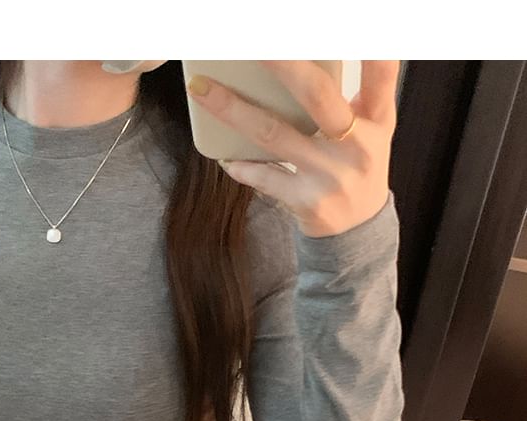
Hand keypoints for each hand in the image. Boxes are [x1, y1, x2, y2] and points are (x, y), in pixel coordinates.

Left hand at [185, 61, 399, 237]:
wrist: (358, 229)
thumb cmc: (355, 166)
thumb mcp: (369, 130)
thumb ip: (351, 97)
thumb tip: (299, 62)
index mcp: (376, 119)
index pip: (381, 76)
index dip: (372, 51)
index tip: (358, 28)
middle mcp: (356, 144)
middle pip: (317, 95)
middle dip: (282, 65)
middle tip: (253, 46)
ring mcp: (330, 174)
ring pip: (273, 134)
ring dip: (233, 110)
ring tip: (201, 88)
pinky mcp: (307, 201)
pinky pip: (263, 176)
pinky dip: (241, 165)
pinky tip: (225, 156)